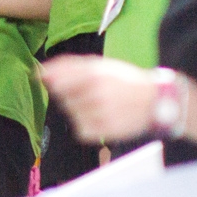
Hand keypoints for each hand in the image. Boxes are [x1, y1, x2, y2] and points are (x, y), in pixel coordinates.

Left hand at [39, 55, 157, 142]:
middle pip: (63, 97)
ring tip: (101, 105)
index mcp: (94, 73)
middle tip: (92, 92)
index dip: (52, 79)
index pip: (59, 79)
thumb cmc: (125, 81)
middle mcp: (96, 92)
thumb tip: (41, 73)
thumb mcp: (101, 65)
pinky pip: (80, 130)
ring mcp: (100, 113)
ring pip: (71, 113)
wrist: (155, 102)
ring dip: (79, 110)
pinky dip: (87, 126)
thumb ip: (70, 66)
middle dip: (72, 94)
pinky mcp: (104, 131)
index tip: (47, 79)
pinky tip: (102, 118)